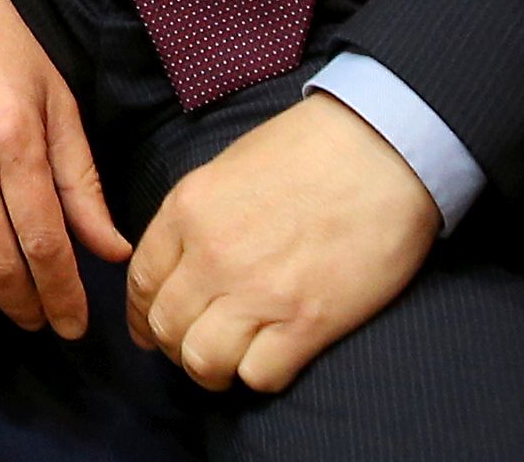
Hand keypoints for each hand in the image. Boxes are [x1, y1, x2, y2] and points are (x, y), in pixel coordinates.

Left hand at [126, 93, 441, 394]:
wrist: (382, 147)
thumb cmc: (311, 148)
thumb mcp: (229, 166)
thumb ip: (199, 215)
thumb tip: (187, 259)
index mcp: (188, 209)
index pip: (141, 282)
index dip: (141, 315)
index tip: (150, 330)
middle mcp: (212, 255)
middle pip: (165, 327)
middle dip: (175, 345)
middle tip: (199, 345)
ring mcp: (259, 292)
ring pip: (202, 361)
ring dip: (213, 370)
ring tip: (233, 361)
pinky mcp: (308, 322)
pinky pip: (260, 376)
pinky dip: (261, 376)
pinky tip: (274, 357)